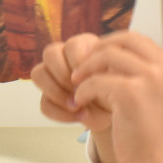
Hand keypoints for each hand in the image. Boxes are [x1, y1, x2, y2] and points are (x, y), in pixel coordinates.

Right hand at [32, 35, 122, 162]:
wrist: (124, 114)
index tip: (93, 76)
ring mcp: (55, 78)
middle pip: (50, 53)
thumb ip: (106, 77)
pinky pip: (44, 103)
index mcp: (86, 46)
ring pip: (38, 73)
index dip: (79, 61)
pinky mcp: (51, 99)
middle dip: (64, 74)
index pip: (72, 45)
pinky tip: (78, 117)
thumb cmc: (123, 91)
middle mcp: (66, 58)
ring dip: (56, 92)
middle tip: (79, 89)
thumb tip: (83, 86)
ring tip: (76, 106)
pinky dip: (60, 113)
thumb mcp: (121, 81)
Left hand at [69, 33, 162, 162]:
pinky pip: (96, 81)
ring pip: (107, 56)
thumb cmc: (158, 142)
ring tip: (77, 85)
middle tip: (81, 67)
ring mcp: (150, 79)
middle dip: (97, 50)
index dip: (112, 44)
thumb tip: (111, 63)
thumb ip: (142, 80)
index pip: (138, 39)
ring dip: (86, 69)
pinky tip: (81, 102)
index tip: (95, 57)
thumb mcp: (158, 100)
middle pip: (123, 40)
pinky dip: (83, 90)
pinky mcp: (132, 94)